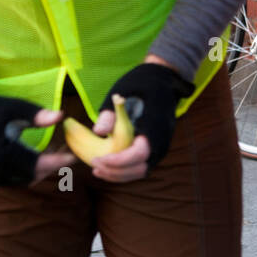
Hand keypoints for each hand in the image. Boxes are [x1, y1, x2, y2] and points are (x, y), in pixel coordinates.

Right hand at [0, 90, 69, 185]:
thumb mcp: (14, 107)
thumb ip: (37, 114)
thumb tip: (62, 116)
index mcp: (1, 152)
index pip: (35, 162)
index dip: (56, 161)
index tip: (73, 156)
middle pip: (34, 174)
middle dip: (54, 165)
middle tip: (69, 151)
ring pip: (29, 178)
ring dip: (45, 169)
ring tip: (59, 152)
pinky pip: (22, 177)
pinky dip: (35, 170)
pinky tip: (45, 156)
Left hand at [88, 57, 193, 180]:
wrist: (162, 81)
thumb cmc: (139, 85)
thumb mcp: (123, 92)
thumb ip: (111, 113)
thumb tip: (97, 131)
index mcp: (154, 126)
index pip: (139, 153)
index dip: (119, 161)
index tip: (98, 159)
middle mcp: (161, 141)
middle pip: (140, 168)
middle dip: (116, 171)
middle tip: (94, 166)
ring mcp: (160, 147)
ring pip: (141, 171)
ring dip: (119, 175)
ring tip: (96, 170)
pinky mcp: (155, 150)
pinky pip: (141, 167)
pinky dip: (125, 171)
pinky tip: (106, 168)